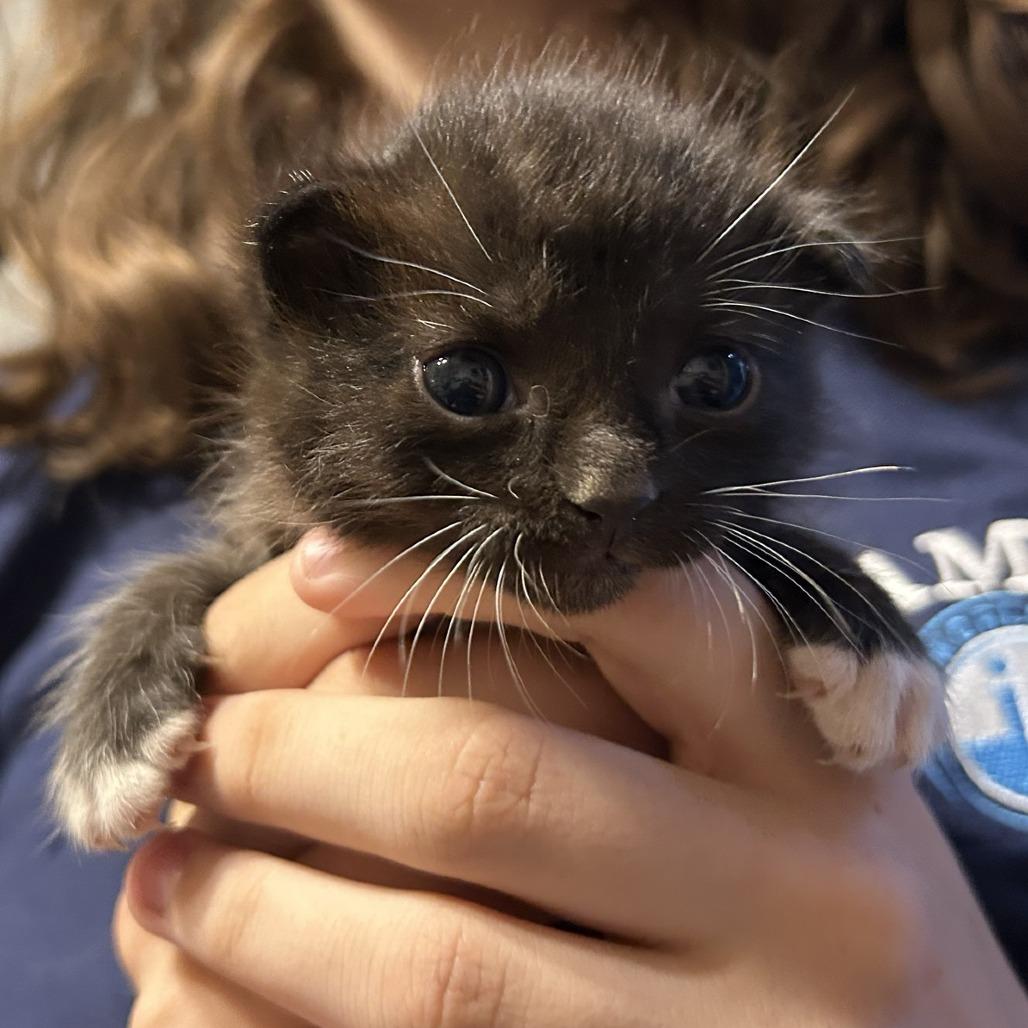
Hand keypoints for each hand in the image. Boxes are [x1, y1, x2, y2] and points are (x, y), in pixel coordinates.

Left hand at [116, 533, 1027, 1025]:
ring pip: (431, 962)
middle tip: (203, 740)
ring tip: (169, 869)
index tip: (306, 567)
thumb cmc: (823, 890)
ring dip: (255, 906)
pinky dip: (277, 1020)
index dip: (440, 576)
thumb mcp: (777, 757)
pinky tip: (210, 982)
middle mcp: (795, 897)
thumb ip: (643, 675)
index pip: (626, 606)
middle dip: (298, 753)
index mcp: (817, 756)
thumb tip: (360, 603)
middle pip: (486, 782)